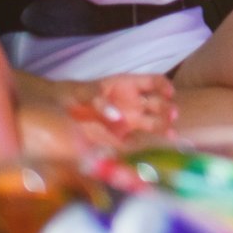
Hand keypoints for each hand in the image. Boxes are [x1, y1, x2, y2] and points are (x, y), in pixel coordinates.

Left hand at [61, 73, 177, 145]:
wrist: (60, 113)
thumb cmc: (75, 95)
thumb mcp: (84, 92)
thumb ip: (98, 99)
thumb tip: (116, 116)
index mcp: (129, 85)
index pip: (154, 82)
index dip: (164, 86)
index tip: (169, 93)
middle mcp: (134, 102)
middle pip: (158, 104)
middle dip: (167, 109)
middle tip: (172, 115)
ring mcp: (129, 120)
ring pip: (153, 122)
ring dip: (163, 127)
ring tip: (171, 135)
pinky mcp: (120, 137)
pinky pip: (136, 142)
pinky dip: (143, 146)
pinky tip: (150, 150)